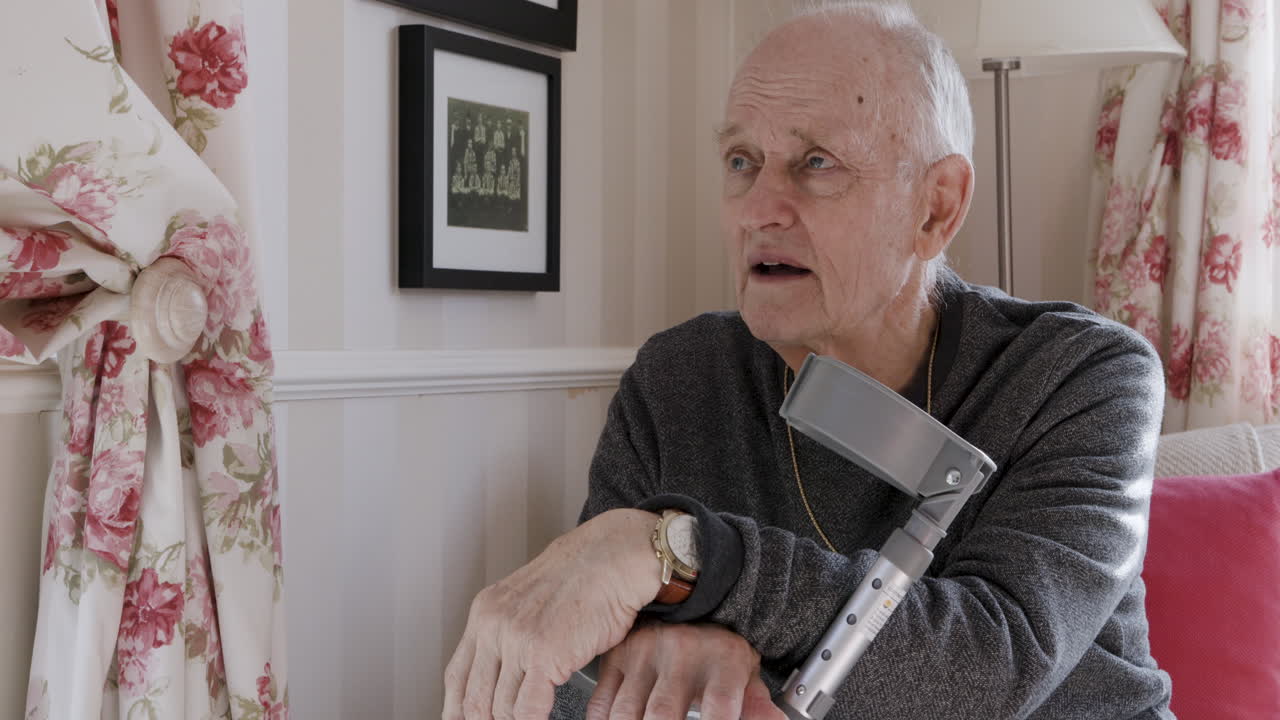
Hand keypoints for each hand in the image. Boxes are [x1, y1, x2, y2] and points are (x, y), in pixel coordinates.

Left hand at [443, 509, 662, 719]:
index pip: (456, 677)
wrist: (612, 558)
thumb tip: (502, 669)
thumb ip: (509, 631)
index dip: (457, 709)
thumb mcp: (528, 599)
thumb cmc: (582, 578)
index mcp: (485, 612)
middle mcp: (494, 626)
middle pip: (473, 698)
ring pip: (500, 709)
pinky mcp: (544, 655)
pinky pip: (527, 709)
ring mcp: (517, 641)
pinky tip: (541, 719)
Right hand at [587, 622, 784, 719]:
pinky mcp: (616, 657)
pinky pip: (600, 704)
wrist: (688, 590)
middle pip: (663, 714)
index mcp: (721, 660)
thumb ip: (757, 703)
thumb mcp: (744, 671)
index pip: (721, 705)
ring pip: (625, 712)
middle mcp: (681, 654)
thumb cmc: (717, 647)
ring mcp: (644, 654)